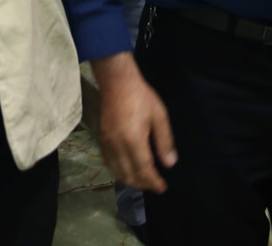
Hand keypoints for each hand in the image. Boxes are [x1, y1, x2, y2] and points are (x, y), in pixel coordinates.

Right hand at [91, 53, 177, 192]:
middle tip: (155, 185)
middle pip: (129, 175)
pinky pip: (109, 163)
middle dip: (143, 184)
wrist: (117, 82)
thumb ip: (164, 142)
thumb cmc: (142, 97)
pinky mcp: (102, 140)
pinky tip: (128, 169)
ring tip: (143, 180)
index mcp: (133, 141)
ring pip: (117, 172)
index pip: (144, 170)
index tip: (162, 188)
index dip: (153, 182)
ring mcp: (107, 144)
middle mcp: (118, 147)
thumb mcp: (159, 116)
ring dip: (130, 180)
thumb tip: (169, 164)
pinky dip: (119, 171)